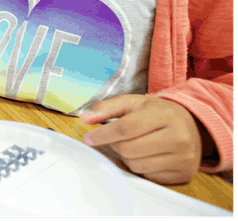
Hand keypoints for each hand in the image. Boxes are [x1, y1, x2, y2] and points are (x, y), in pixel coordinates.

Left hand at [81, 94, 206, 183]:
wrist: (192, 125)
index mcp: (164, 114)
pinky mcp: (183, 174)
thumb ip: (107, 108)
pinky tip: (145, 155)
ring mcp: (183, 157)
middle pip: (129, 149)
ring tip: (133, 145)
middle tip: (116, 138)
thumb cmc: (158, 112)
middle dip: (115, 144)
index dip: (103, 134)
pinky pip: (148, 176)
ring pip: (136, 165)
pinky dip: (140, 167)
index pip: (125, 128)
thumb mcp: (133, 102)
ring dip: (126, 157)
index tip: (89, 138)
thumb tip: (86, 118)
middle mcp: (178, 137)